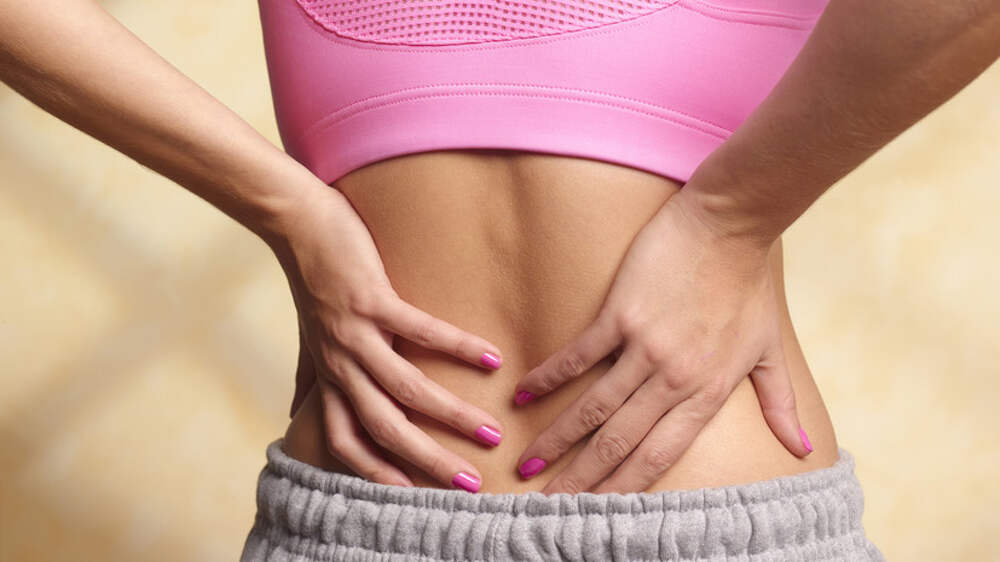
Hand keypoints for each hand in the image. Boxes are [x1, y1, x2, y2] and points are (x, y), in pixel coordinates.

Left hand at [271, 184, 505, 490]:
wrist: (296, 224)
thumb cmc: (310, 280)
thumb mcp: (309, 338)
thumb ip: (311, 376)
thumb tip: (296, 410)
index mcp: (330, 376)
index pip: (347, 441)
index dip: (378, 473)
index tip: (416, 495)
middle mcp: (340, 364)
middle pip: (383, 428)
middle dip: (428, 461)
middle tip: (469, 483)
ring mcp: (354, 334)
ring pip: (405, 389)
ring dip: (451, 415)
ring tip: (491, 431)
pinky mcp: (370, 300)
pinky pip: (420, 331)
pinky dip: (457, 347)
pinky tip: (491, 358)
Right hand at [511, 188, 811, 493]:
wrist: (731, 223)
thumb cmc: (750, 284)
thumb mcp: (770, 350)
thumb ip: (781, 403)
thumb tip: (804, 448)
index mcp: (707, 392)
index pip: (658, 456)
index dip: (624, 489)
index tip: (596, 513)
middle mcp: (674, 378)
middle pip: (619, 442)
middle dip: (582, 479)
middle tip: (550, 505)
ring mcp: (645, 346)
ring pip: (593, 407)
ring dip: (558, 439)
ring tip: (528, 463)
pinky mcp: (622, 313)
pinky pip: (579, 355)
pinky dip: (550, 378)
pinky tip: (525, 397)